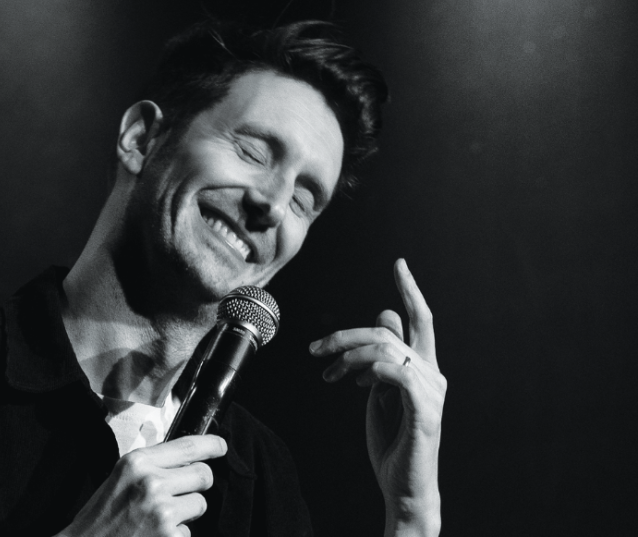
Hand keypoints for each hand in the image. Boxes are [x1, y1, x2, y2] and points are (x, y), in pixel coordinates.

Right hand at [57, 435, 226, 536]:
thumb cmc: (101, 516)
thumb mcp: (121, 477)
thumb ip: (153, 465)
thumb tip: (189, 459)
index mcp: (138, 462)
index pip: (189, 445)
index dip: (212, 445)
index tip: (221, 446)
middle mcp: (152, 482)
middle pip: (203, 475)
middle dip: (197, 485)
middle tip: (179, 496)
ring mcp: (162, 511)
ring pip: (200, 504)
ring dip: (187, 513)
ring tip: (159, 520)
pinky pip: (188, 532)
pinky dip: (176, 536)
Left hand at [309, 259, 445, 535]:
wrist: (401, 485)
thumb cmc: (391, 441)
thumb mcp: (379, 392)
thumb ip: (381, 357)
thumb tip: (384, 315)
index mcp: (422, 367)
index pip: (420, 319)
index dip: (409, 290)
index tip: (399, 264)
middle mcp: (432, 374)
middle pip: (390, 330)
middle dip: (347, 334)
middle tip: (316, 349)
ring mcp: (431, 391)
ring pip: (386, 348)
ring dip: (348, 357)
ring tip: (329, 375)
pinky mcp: (424, 410)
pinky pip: (395, 372)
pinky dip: (370, 371)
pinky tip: (355, 384)